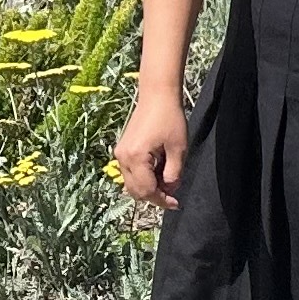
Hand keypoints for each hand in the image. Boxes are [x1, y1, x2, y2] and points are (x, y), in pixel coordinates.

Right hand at [115, 91, 188, 206]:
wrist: (157, 95)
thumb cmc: (170, 118)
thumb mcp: (178, 148)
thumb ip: (174, 173)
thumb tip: (169, 189)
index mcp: (136, 158)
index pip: (147, 191)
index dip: (162, 201)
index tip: (176, 204)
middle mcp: (123, 158)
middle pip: (136, 191)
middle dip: (155, 196)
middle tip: (173, 193)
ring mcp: (120, 153)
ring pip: (132, 184)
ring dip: (149, 187)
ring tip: (167, 178)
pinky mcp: (122, 149)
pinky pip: (130, 173)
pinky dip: (143, 178)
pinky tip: (158, 170)